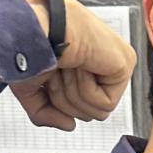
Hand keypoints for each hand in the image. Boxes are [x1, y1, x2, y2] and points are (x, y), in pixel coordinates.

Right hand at [7, 0, 136, 130]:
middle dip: (65, 97)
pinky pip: (106, 104)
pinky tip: (80, 64)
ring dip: (73, 92)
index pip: (78, 108)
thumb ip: (47, 113)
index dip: (57, 99)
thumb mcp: (30, 87)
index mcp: (82, 63)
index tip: (49, 73)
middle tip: (58, 69)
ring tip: (68, 64)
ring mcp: (116, 63)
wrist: (32, 26)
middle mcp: (101, 64)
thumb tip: (70, 126)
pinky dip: (86, 88)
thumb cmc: (27, 44)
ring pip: (97, 113)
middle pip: (88, 114)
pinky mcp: (125, 64)